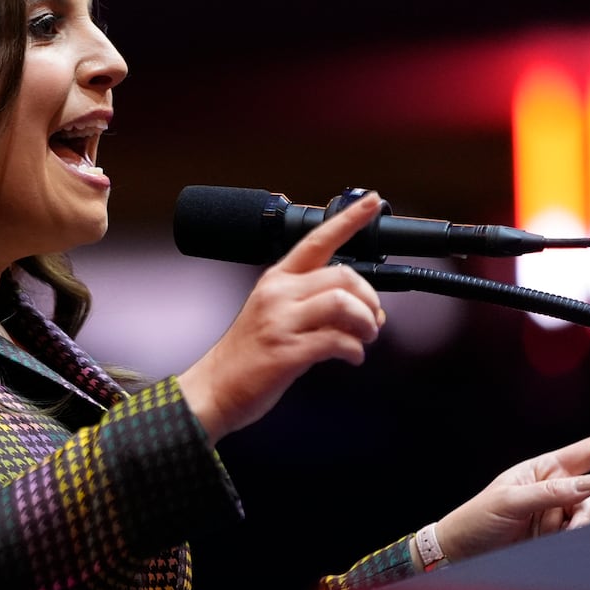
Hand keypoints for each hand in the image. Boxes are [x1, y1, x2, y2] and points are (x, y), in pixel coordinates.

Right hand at [178, 193, 385, 441]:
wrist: (215, 388)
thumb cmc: (248, 354)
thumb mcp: (274, 313)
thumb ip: (312, 303)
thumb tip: (362, 309)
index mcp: (276, 278)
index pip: (317, 240)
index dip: (349, 219)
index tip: (373, 201)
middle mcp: (278, 293)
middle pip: (342, 275)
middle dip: (369, 299)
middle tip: (374, 321)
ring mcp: (281, 322)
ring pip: (342, 304)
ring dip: (366, 322)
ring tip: (365, 338)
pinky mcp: (287, 351)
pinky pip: (336, 341)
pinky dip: (354, 350)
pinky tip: (353, 357)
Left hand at [434, 421, 589, 561]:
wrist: (461, 552)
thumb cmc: (477, 519)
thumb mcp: (509, 502)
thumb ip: (550, 494)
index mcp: (543, 469)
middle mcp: (554, 488)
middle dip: (585, 511)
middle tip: (568, 529)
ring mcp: (556, 513)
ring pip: (588, 517)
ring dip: (575, 529)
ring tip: (546, 539)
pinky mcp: (555, 535)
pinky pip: (577, 535)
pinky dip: (571, 540)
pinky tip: (548, 544)